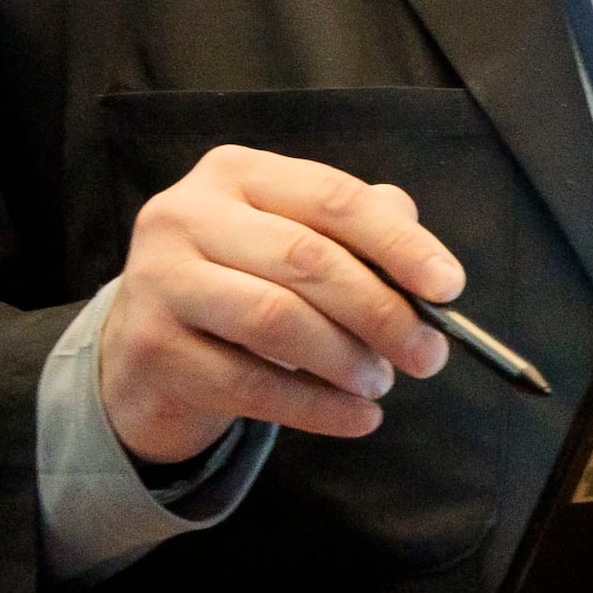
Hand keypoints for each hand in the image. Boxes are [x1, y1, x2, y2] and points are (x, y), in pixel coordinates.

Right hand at [100, 147, 460, 466]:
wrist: (143, 355)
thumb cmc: (238, 288)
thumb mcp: (290, 245)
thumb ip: (357, 238)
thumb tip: (429, 272)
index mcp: (234, 174)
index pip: (331, 197)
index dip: (398, 243)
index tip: (449, 287)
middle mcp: (187, 215)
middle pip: (306, 259)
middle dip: (381, 311)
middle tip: (428, 354)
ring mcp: (160, 281)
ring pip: (276, 319)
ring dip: (346, 359)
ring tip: (381, 383)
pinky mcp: (153, 350)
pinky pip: (251, 385)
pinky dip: (317, 408)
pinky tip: (357, 418)